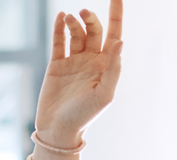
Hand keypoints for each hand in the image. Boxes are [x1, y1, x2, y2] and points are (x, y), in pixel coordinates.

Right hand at [34, 1, 123, 146]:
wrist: (58, 130)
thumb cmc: (84, 116)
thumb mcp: (104, 94)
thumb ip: (114, 68)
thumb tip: (120, 41)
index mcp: (106, 65)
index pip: (115, 33)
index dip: (116, 14)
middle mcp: (91, 60)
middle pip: (94, 30)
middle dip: (91, 18)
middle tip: (83, 12)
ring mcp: (73, 61)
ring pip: (76, 33)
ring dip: (74, 23)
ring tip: (69, 17)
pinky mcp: (56, 65)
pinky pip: (59, 42)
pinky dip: (59, 28)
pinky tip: (60, 17)